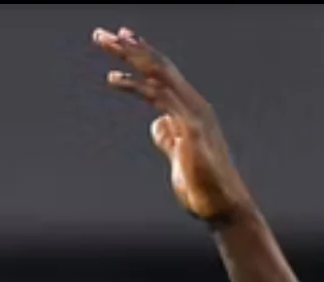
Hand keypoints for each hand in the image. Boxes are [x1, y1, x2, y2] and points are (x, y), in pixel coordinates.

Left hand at [96, 27, 254, 225]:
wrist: (221, 206)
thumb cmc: (201, 184)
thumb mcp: (179, 155)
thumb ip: (169, 137)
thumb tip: (158, 123)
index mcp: (190, 108)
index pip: (163, 73)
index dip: (142, 53)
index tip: (121, 38)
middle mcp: (193, 105)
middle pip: (158, 67)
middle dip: (129, 47)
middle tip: (101, 33)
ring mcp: (193, 115)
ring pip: (158, 75)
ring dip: (129, 56)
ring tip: (105, 43)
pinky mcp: (189, 129)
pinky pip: (159, 100)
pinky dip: (135, 86)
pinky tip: (113, 79)